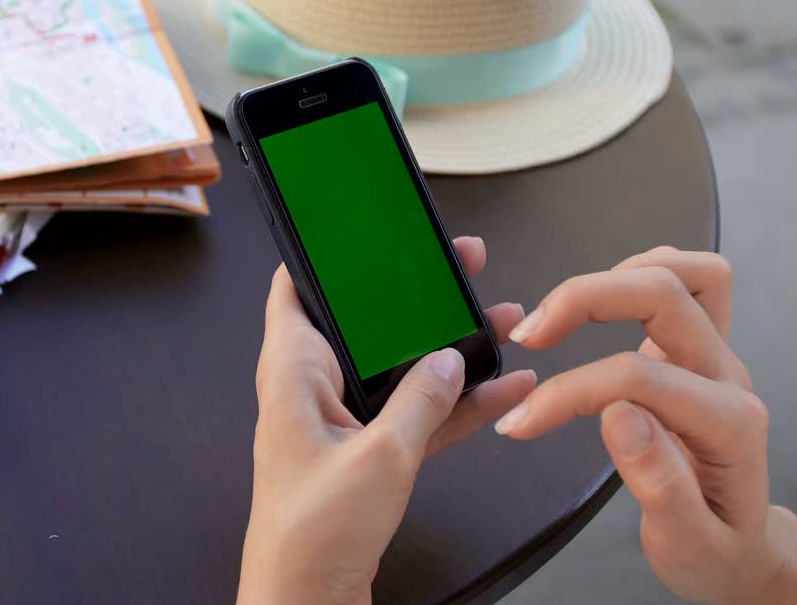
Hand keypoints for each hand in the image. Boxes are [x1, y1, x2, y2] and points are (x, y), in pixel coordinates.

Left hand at [237, 236, 536, 604]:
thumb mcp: (380, 456)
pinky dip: (455, 403)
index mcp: (292, 373)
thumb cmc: (309, 534)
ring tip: (498, 319)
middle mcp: (313, 389)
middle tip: (455, 267)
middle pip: (365, 324)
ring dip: (447, 349)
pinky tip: (503, 390)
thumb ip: (421, 401)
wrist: (306, 600)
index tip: (362, 229)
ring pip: (400, 368)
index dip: (327, 255)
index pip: (294, 290)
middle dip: (412, 297)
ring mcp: (342, 422)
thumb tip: (448, 359)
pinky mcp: (367, 453)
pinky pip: (416, 413)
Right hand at [494, 247, 781, 602]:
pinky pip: (691, 281)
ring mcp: (719, 356)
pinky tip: (598, 302)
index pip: (637, 379)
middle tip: (529, 335)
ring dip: (617, 275)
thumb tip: (618, 413)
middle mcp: (729, 376)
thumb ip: (659, 485)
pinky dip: (639, 273)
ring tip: (560, 311)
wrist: (741, 548)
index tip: (521, 423)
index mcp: (728, 425)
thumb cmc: (711, 549)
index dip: (568, 391)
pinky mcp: (702, 347)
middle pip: (665, 294)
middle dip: (585, 299)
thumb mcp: (686, 545)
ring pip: (688, 272)